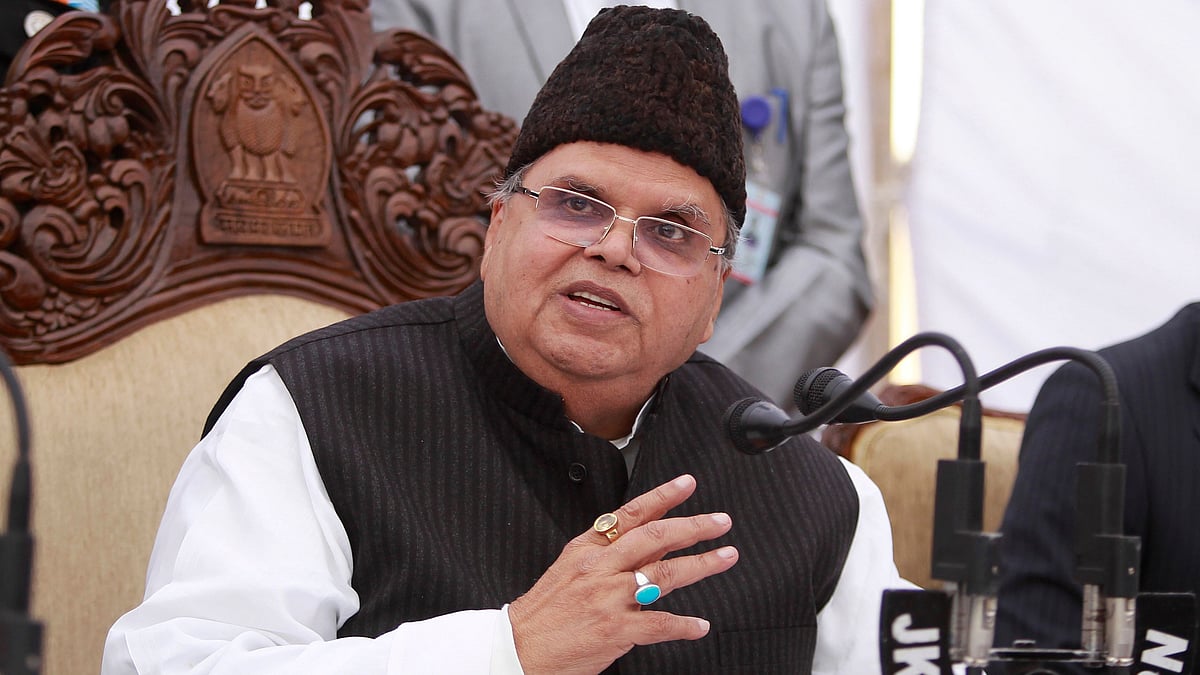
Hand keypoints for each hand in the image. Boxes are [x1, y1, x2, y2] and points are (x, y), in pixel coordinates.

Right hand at [506, 474, 738, 674]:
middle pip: (655, 538)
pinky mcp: (615, 630)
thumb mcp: (570, 567)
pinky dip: (684, 625)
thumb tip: (650, 541)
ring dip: (701, 565)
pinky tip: (700, 625)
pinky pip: (659, 624)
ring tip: (726, 556)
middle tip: (720, 521)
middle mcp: (600, 569)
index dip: (663, 496)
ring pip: (664, 575)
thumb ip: (608, 553)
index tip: (687, 484)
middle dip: (693, 526)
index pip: (631, 515)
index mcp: (587, 549)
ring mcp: (609, 599)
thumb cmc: (545, 610)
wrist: (520, 647)